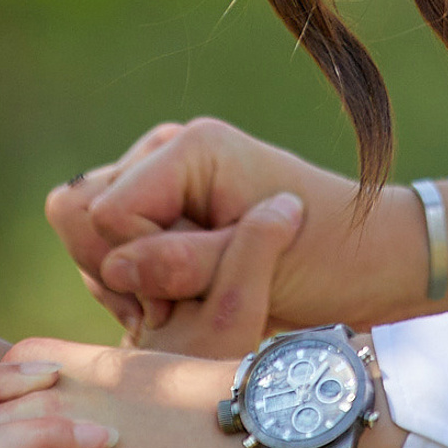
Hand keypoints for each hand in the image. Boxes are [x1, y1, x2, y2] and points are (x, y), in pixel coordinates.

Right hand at [46, 117, 447, 340]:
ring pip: (87, 234)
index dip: (137, 266)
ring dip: (127, 280)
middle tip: (182, 300)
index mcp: (191, 147)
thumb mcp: (258, 273)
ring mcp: (160, 176)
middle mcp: (166, 150)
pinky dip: (135, 281)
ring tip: (191, 297)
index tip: (193, 292)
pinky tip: (183, 294)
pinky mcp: (161, 206)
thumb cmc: (327, 260)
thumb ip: (181, 265)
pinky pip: (106, 246)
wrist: (368, 260)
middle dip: (119, 270)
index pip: (103, 214)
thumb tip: (116, 267)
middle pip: (79, 215)